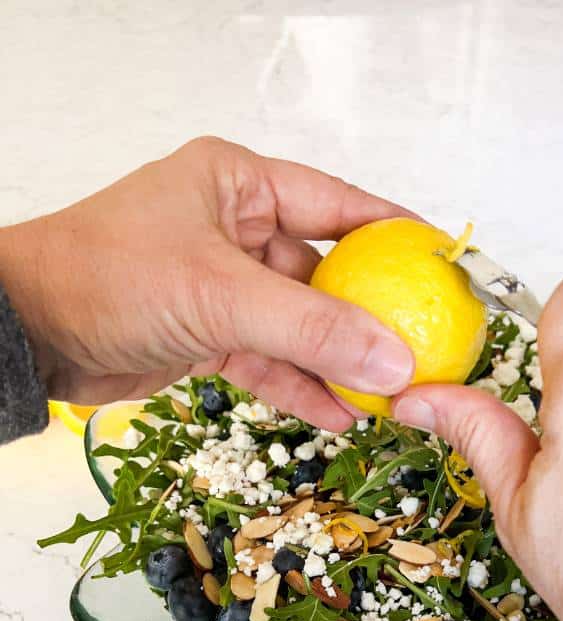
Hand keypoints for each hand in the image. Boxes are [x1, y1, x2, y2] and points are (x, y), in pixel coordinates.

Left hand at [0, 137, 414, 430]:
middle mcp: (237, 231)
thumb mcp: (220, 295)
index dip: (396, 235)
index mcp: (240, 186)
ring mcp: (225, 286)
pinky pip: (271, 359)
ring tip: (388, 398)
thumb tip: (394, 359)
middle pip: (326, 276)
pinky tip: (339, 415)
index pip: (338, 205)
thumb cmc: (107, 278)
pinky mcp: (211, 333)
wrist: (30, 333)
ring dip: (339, 364)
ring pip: (301, 326)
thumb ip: (311, 328)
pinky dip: (301, 387)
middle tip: (422, 352)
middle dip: (371, 319)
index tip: (444, 265)